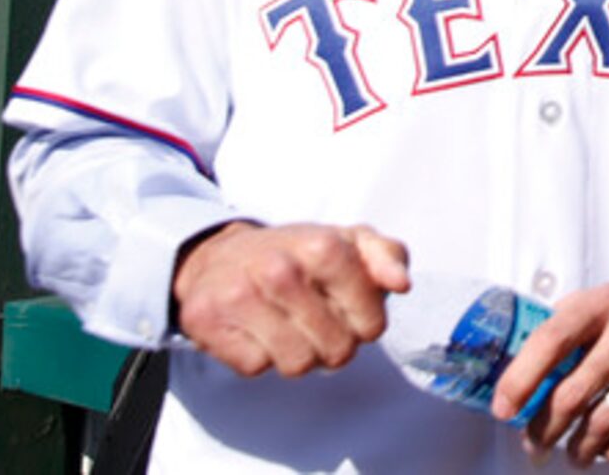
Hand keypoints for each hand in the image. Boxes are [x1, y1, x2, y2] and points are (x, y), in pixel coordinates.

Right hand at [170, 220, 411, 377]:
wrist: (219, 256)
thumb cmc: (294, 254)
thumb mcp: (349, 243)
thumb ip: (387, 256)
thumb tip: (401, 283)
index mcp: (323, 246)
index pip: (370, 324)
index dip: (366, 326)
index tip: (350, 310)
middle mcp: (279, 269)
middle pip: (336, 349)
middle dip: (333, 343)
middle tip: (316, 319)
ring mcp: (240, 295)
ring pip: (297, 364)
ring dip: (298, 353)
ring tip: (288, 325)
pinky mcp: (207, 322)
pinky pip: (256, 366)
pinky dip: (260, 355)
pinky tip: (256, 329)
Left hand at [496, 261, 608, 464]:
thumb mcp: (606, 298)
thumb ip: (566, 326)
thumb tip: (517, 365)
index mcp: (603, 302)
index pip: (551, 340)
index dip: (520, 379)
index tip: (503, 409)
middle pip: (573, 393)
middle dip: (544, 429)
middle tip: (534, 445)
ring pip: (604, 421)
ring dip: (579, 447)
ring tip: (571, 453)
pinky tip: (607, 451)